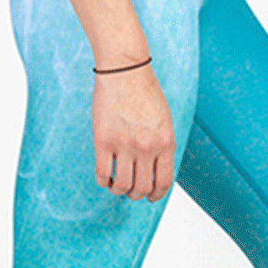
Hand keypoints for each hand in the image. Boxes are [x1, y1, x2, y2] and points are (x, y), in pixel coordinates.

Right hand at [91, 61, 175, 202]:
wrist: (125, 71)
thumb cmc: (144, 91)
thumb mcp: (163, 121)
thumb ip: (161, 145)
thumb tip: (155, 168)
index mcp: (165, 143)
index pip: (163, 182)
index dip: (156, 195)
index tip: (150, 197)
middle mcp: (147, 147)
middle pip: (142, 188)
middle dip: (136, 194)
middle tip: (130, 190)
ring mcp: (125, 145)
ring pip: (122, 185)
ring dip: (119, 190)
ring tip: (116, 185)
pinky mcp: (103, 141)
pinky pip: (102, 173)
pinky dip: (103, 181)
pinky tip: (104, 178)